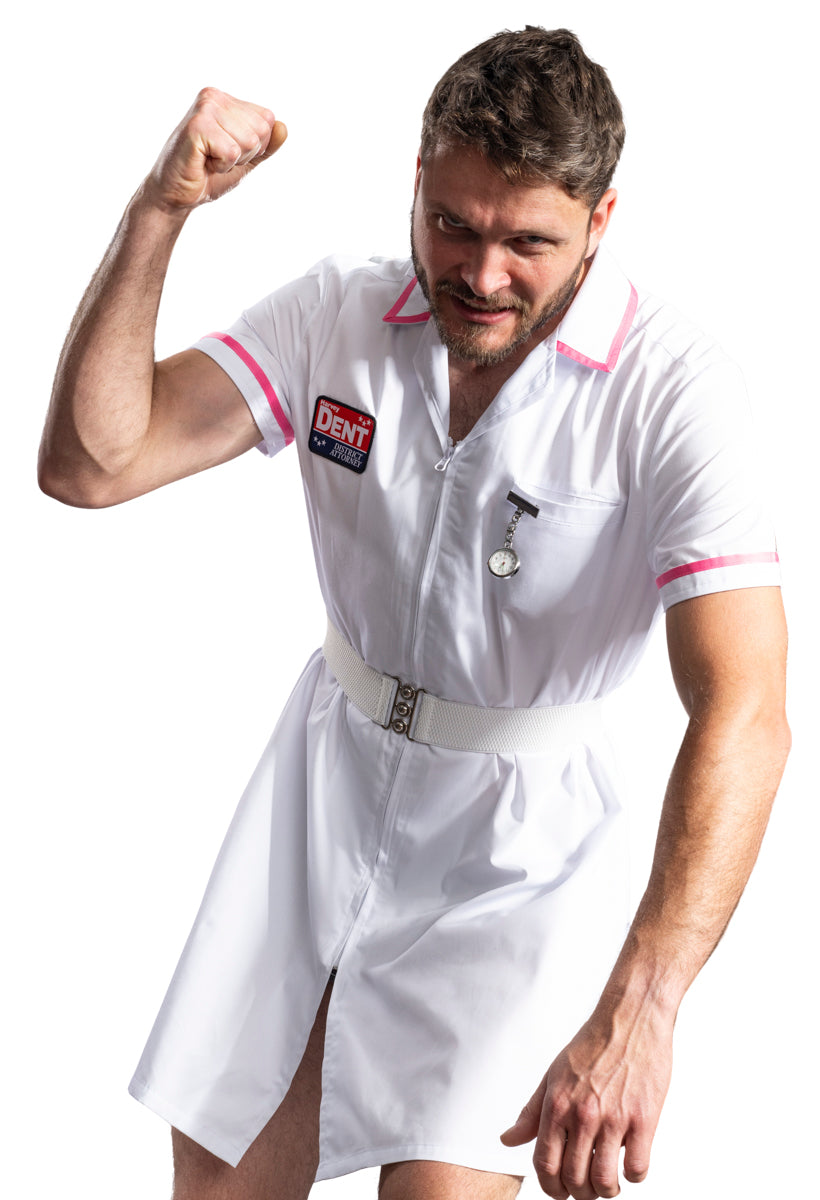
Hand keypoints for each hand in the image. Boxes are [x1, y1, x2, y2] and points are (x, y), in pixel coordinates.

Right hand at [144, 87, 286, 212]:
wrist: (175, 194)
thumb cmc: (208, 175)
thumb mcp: (245, 160)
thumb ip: (267, 145)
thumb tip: (284, 127)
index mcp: (227, 100)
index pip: (268, 120)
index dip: (255, 147)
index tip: (228, 152)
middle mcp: (214, 97)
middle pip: (262, 130)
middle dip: (245, 154)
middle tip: (217, 158)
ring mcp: (204, 108)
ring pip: (249, 141)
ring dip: (232, 161)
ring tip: (209, 159)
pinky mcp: (197, 126)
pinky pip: (232, 152)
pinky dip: (221, 166)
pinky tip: (203, 162)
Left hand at [501, 1010, 672, 1197]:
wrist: (630, 1018)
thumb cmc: (593, 1044)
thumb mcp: (554, 1075)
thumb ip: (531, 1112)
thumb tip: (508, 1139)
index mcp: (557, 1104)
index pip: (544, 1164)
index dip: (550, 1187)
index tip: (559, 1190)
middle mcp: (582, 1114)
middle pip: (574, 1179)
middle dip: (579, 1193)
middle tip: (586, 1188)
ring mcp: (614, 1118)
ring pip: (604, 1181)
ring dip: (605, 1190)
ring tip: (608, 1182)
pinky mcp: (644, 1119)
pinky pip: (636, 1168)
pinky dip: (633, 1176)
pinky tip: (630, 1162)